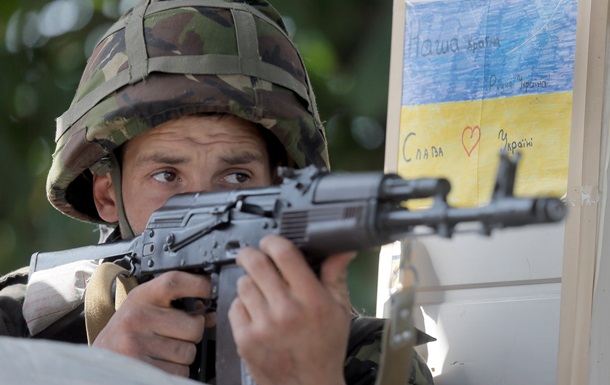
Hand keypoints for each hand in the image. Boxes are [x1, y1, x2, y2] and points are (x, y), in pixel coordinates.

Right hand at [92, 271, 211, 376]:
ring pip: (189, 352)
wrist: (96, 363)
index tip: (210, 290)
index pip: (175, 282)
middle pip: (194, 325)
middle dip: (191, 334)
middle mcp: (137, 318)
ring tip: (163, 350)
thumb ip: (175, 307)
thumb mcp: (144, 310)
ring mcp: (137, 344)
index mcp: (140, 298)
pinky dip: (175, 372)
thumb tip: (210, 314)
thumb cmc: (123, 334)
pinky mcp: (141, 369)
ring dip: (183, 356)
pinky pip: (180, 372)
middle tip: (174, 335)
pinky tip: (159, 363)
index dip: (199, 285)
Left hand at [229, 234, 354, 384]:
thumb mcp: (339, 310)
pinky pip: (234, 307)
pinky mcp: (245, 340)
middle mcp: (286, 311)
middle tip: (254, 256)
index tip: (271, 242)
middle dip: (251, 254)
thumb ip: (336, 276)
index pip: (284, 254)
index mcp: (311, 300)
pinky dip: (242, 306)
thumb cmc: (325, 350)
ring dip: (249, 282)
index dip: (273, 241)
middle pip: (256, 263)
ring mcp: (263, 326)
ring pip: (243, 283)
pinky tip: (257, 313)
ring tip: (262, 292)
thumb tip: (341, 250)